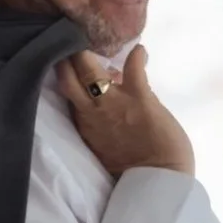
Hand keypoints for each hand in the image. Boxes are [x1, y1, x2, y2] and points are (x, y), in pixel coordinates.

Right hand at [58, 47, 194, 177]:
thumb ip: (100, 117)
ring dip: (91, 51)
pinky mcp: (139, 98)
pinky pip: (134, 67)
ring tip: (101, 39)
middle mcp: (90, 111)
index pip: (64, 90)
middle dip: (68, 54)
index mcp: (81, 122)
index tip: (69, 56)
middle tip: (78, 41)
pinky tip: (141, 51)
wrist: (158, 183)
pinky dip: (138, 56)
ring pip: (87, 67)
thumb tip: (107, 89)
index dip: (65, 69)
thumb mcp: (105, 141)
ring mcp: (112, 103)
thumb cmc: (133, 168)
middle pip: (66, 73)